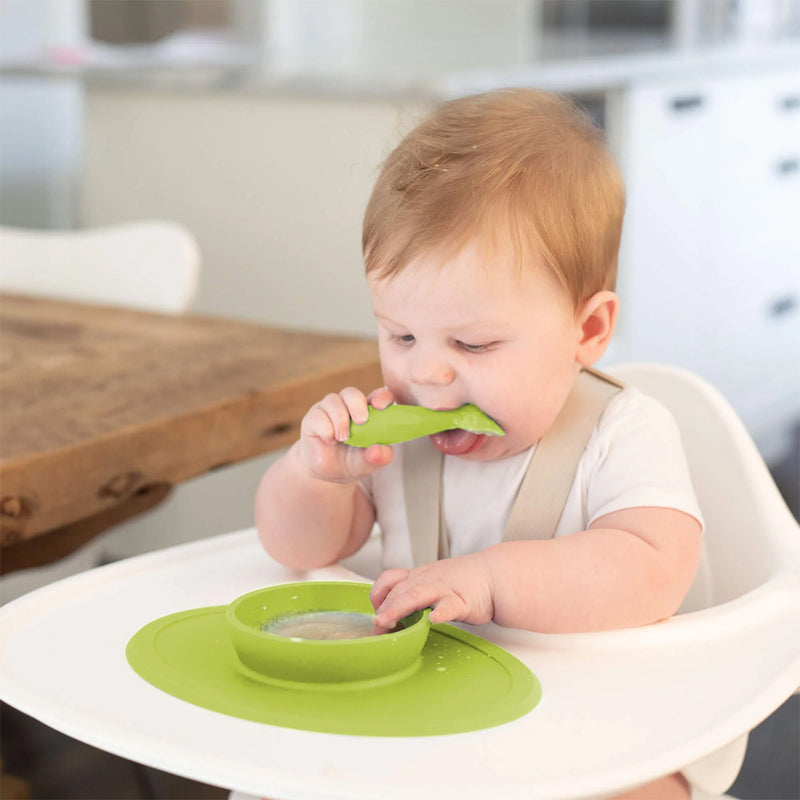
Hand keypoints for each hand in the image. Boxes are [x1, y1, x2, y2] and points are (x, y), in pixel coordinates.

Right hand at [297, 386, 394, 482]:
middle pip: (351, 393)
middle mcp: (348, 406)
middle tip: (361, 422)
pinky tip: (330, 440)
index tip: (380, 406)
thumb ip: (379, 457)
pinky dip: (326, 429)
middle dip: (357, 405)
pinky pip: (318, 416)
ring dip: (340, 420)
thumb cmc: (353, 461)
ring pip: (333, 401)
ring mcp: (329, 410)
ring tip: (343, 438)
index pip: (378, 396)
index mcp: (368, 411)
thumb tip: (378, 450)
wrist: (327, 473)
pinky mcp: (313, 418)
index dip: (381, 396)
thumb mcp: (370, 463)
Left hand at [370, 552, 495, 632]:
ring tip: (387, 621)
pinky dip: (441, 612)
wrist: (491, 574)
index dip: (378, 595)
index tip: (374, 613)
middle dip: (384, 608)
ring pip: (417, 595)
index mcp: (417, 577)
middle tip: (375, 626)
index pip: (390, 580)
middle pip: (399, 590)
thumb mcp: (430, 583)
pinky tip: (434, 620)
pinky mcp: (463, 601)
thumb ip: (410, 596)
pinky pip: (450, 606)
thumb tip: (388, 618)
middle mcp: (427, 580)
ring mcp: (444, 589)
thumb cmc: (459, 582)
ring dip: (399, 608)